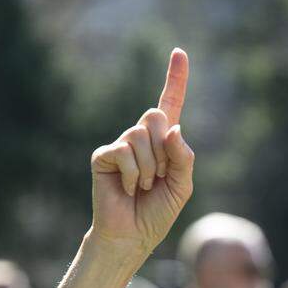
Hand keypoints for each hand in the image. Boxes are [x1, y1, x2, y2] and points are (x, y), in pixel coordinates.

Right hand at [90, 48, 194, 254]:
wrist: (133, 235)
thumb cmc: (158, 210)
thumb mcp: (183, 185)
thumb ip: (184, 157)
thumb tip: (173, 127)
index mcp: (163, 141)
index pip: (170, 102)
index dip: (175, 77)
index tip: (179, 52)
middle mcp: (140, 137)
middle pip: (155, 115)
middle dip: (164, 149)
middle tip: (159, 176)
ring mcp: (120, 145)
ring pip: (141, 136)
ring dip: (150, 167)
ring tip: (143, 186)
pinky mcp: (103, 156)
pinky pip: (124, 152)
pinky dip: (134, 174)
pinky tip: (128, 188)